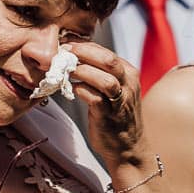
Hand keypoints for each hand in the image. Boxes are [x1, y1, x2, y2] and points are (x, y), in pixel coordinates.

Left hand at [64, 42, 146, 167]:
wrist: (127, 148)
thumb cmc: (115, 116)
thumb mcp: (113, 89)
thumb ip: (98, 73)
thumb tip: (72, 56)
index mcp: (129, 73)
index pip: (106, 52)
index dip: (83, 46)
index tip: (66, 44)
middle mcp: (128, 84)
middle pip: (108, 59)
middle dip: (83, 52)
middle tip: (64, 52)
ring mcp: (121, 100)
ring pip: (104, 78)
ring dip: (81, 71)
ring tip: (65, 70)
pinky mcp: (109, 116)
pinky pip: (94, 97)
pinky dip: (80, 90)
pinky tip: (71, 89)